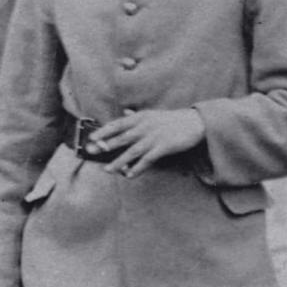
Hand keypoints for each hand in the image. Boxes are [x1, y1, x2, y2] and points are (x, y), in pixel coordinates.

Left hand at [89, 108, 205, 177]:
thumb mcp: (152, 114)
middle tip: (92, 152)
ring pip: (132, 151)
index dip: (104, 131)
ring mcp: (154, 137)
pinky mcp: (163, 147)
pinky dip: (137, 167)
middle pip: (122, 137)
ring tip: (108, 170)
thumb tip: (125, 112)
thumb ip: (137, 116)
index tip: (92, 138)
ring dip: (119, 161)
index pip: (118, 124)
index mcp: (140, 117)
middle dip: (106, 145)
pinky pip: (147, 159)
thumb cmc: (171, 119)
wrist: (194, 122)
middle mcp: (145, 126)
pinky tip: (129, 174)